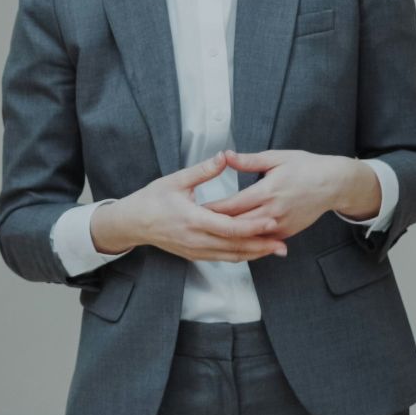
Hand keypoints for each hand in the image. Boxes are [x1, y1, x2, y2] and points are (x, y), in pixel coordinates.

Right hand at [91, 157, 289, 262]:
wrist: (131, 223)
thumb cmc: (151, 199)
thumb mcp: (175, 180)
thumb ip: (202, 170)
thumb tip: (224, 156)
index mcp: (192, 219)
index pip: (229, 227)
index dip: (252, 226)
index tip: (272, 220)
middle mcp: (195, 239)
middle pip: (235, 247)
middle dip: (261, 245)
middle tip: (283, 244)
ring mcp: (194, 250)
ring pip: (230, 256)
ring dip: (254, 254)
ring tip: (275, 250)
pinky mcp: (193, 255)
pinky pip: (221, 259)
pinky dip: (240, 256)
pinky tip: (254, 252)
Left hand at [205, 150, 376, 239]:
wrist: (333, 184)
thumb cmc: (305, 167)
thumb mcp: (276, 157)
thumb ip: (248, 160)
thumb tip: (225, 155)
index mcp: (267, 191)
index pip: (232, 204)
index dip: (212, 208)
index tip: (194, 209)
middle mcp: (273, 211)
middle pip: (237, 224)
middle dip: (214, 226)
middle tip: (194, 227)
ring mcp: (281, 225)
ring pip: (249, 237)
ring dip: (228, 238)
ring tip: (208, 237)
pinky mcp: (287, 233)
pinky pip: (262, 241)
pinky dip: (247, 243)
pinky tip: (232, 243)